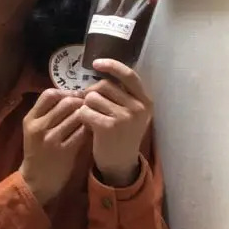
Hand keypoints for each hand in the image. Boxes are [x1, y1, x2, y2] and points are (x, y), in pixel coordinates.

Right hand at [19, 90, 86, 206]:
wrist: (36, 181)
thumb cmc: (37, 152)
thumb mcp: (33, 130)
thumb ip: (46, 113)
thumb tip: (70, 94)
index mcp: (30, 119)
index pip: (49, 94)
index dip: (65, 92)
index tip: (74, 96)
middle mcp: (40, 128)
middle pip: (66, 102)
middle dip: (80, 101)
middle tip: (88, 105)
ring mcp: (52, 140)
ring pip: (76, 116)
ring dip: (86, 114)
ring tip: (90, 117)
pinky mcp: (65, 151)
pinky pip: (82, 132)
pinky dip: (89, 128)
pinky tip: (91, 130)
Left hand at [81, 59, 152, 186]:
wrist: (121, 165)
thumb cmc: (121, 136)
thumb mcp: (130, 113)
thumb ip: (121, 94)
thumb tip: (99, 72)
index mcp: (145, 101)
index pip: (129, 75)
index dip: (112, 65)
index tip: (96, 63)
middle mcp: (138, 108)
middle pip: (104, 85)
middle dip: (92, 93)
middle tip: (91, 107)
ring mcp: (125, 117)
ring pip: (92, 97)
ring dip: (86, 106)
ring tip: (92, 119)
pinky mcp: (109, 127)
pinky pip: (86, 111)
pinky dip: (82, 117)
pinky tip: (88, 126)